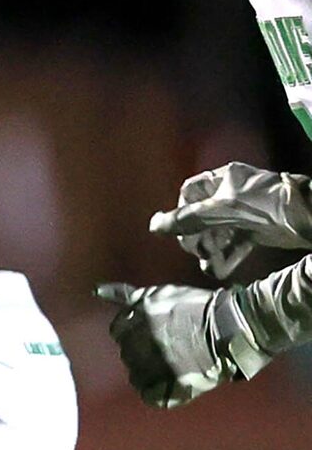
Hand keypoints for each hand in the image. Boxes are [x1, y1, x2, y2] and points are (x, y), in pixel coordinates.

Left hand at [96, 281, 240, 406]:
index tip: (154, 333)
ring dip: (152, 373)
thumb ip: (127, 296)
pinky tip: (177, 380)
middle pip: (128, 354)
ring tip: (177, 362)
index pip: (118, 331)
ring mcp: (159, 361)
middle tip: (171, 347)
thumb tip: (95, 290)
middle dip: (144, 352)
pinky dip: (162, 393)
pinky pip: (151, 396)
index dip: (134, 334)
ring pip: (136, 376)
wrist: (238, 326)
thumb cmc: (200, 308)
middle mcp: (145, 337)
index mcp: (141, 314)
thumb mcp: (163, 294)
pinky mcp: (174, 382)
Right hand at [147, 162, 311, 279]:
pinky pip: (231, 244)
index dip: (182, 211)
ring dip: (209, 251)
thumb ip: (186, 219)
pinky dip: (225, 257)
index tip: (184, 227)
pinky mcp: (254, 230)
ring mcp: (242, 213)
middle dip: (197, 237)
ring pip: (215, 233)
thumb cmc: (263, 204)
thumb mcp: (220, 210)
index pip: (189, 193)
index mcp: (222, 179)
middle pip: (200, 217)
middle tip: (197, 250)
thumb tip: (153, 226)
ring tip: (210, 264)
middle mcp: (230, 195)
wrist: (306, 216)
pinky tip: (221, 269)